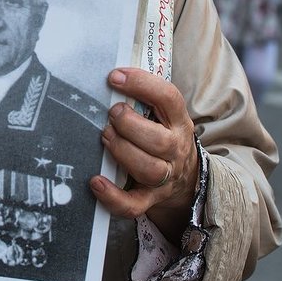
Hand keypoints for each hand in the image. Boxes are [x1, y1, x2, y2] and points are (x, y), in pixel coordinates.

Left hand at [91, 68, 198, 239]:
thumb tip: (107, 76)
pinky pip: (135, 204)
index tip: (114, 76)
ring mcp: (166, 177)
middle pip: (160, 141)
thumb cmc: (160, 134)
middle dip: (129, 125)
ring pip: (150, 170)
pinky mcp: (151, 198)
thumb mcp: (161, 114)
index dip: (142, 84)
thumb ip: (141, 97)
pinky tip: (96, 182)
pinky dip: (114, 197)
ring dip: (123, 152)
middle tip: (111, 114)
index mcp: (177, 121)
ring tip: (104, 138)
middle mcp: (176, 149)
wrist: (185, 178)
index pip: (169, 98)